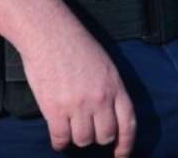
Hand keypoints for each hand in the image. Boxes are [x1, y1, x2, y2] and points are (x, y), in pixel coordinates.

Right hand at [17, 11, 136, 155]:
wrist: (48, 32)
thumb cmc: (75, 43)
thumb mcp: (104, 64)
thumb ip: (110, 89)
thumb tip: (110, 114)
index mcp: (115, 86)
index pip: (128, 124)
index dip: (126, 145)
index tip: (122, 155)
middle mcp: (100, 99)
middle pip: (105, 136)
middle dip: (97, 136)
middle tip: (88, 128)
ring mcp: (78, 105)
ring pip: (83, 140)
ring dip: (77, 138)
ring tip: (71, 127)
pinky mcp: (55, 110)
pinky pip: (61, 139)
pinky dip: (59, 142)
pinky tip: (58, 135)